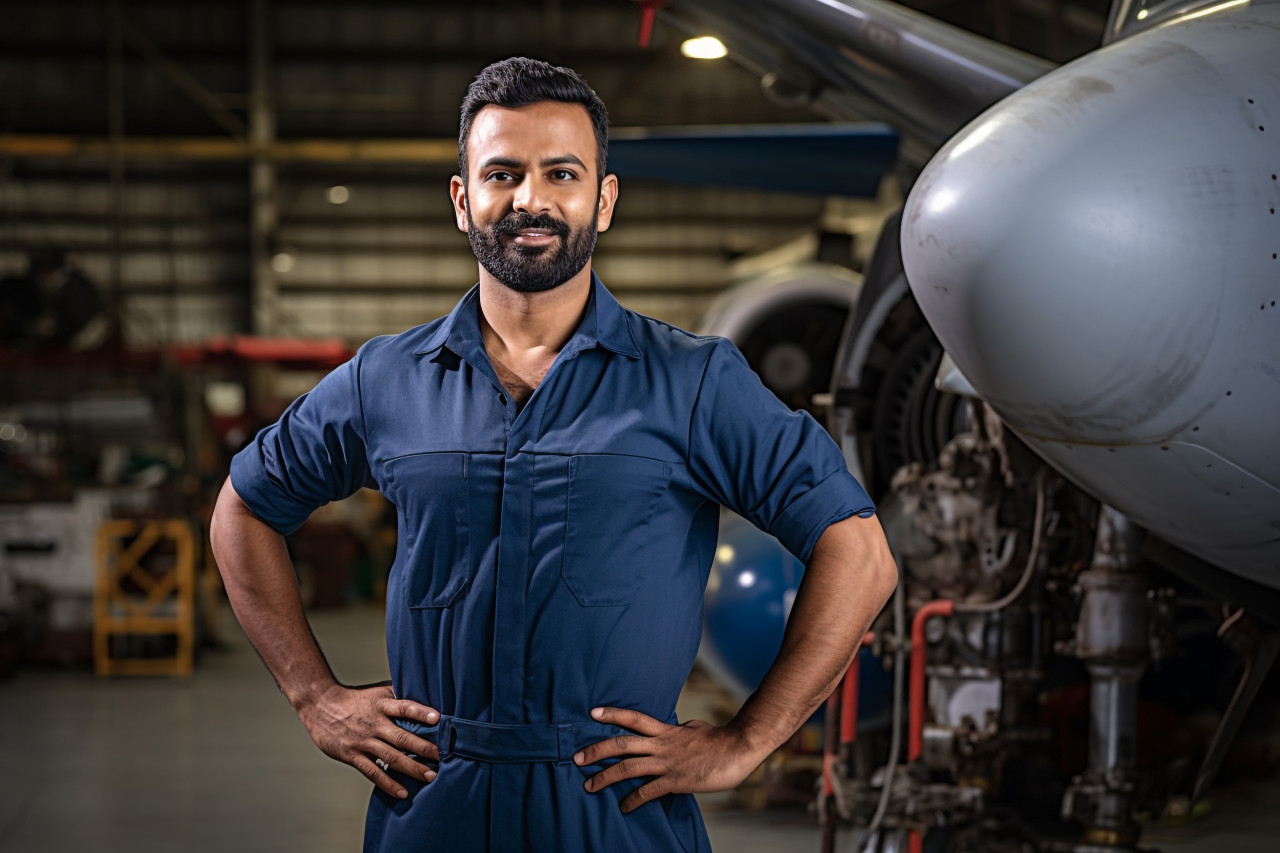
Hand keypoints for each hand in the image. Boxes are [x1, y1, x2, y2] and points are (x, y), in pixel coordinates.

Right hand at [296, 682, 440, 798]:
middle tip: (441, 756)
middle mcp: (374, 723)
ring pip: (391, 757)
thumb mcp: (376, 693)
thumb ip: (397, 696)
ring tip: (430, 776)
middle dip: (423, 747)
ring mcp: (363, 741)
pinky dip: (388, 783)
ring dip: (412, 768)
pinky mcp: (353, 755)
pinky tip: (403, 792)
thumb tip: (423, 695)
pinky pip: (373, 772)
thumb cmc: (353, 699)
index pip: (403, 707)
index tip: (437, 718)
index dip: (420, 712)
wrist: (320, 705)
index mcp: (381, 705)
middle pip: (401, 736)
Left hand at [573, 706, 767, 812]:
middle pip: (622, 744)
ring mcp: (667, 763)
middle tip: (577, 758)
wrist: (738, 749)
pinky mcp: (676, 781)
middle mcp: (662, 745)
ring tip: (589, 785)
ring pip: (629, 768)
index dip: (613, 714)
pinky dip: (633, 800)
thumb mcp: (694, 728)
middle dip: (597, 751)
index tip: (593, 712)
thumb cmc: (720, 739)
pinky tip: (624, 807)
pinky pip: (648, 791)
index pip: (634, 718)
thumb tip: (675, 728)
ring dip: (605, 777)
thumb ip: (679, 730)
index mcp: (666, 731)